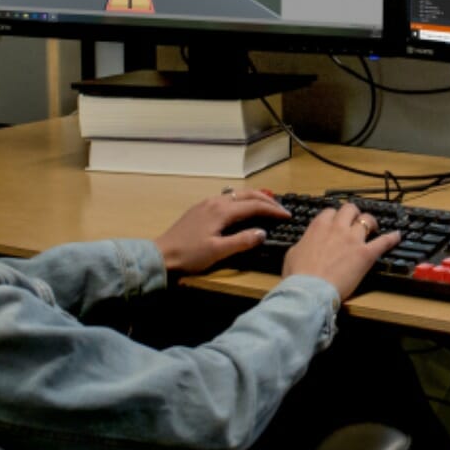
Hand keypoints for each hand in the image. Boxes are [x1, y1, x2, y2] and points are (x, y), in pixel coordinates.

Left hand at [153, 188, 289, 274]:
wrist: (161, 254)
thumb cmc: (189, 255)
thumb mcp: (218, 251)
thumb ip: (242, 241)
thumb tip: (262, 233)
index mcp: (222, 211)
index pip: (254, 205)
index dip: (273, 210)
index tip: (287, 215)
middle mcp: (216, 202)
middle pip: (247, 195)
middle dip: (267, 200)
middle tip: (281, 208)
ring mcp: (207, 203)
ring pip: (237, 194)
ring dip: (254, 198)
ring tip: (266, 206)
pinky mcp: (200, 208)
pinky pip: (227, 198)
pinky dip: (241, 201)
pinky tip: (242, 209)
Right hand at [282, 202, 401, 299]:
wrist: (309, 290)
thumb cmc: (298, 275)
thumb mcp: (293, 253)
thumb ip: (305, 243)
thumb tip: (307, 243)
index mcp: (318, 226)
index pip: (330, 212)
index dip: (335, 216)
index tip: (336, 222)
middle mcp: (337, 228)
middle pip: (350, 209)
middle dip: (354, 213)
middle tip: (355, 221)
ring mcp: (353, 239)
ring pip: (367, 220)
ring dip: (371, 222)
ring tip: (374, 227)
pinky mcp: (366, 254)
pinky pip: (383, 241)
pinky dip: (392, 238)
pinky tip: (397, 236)